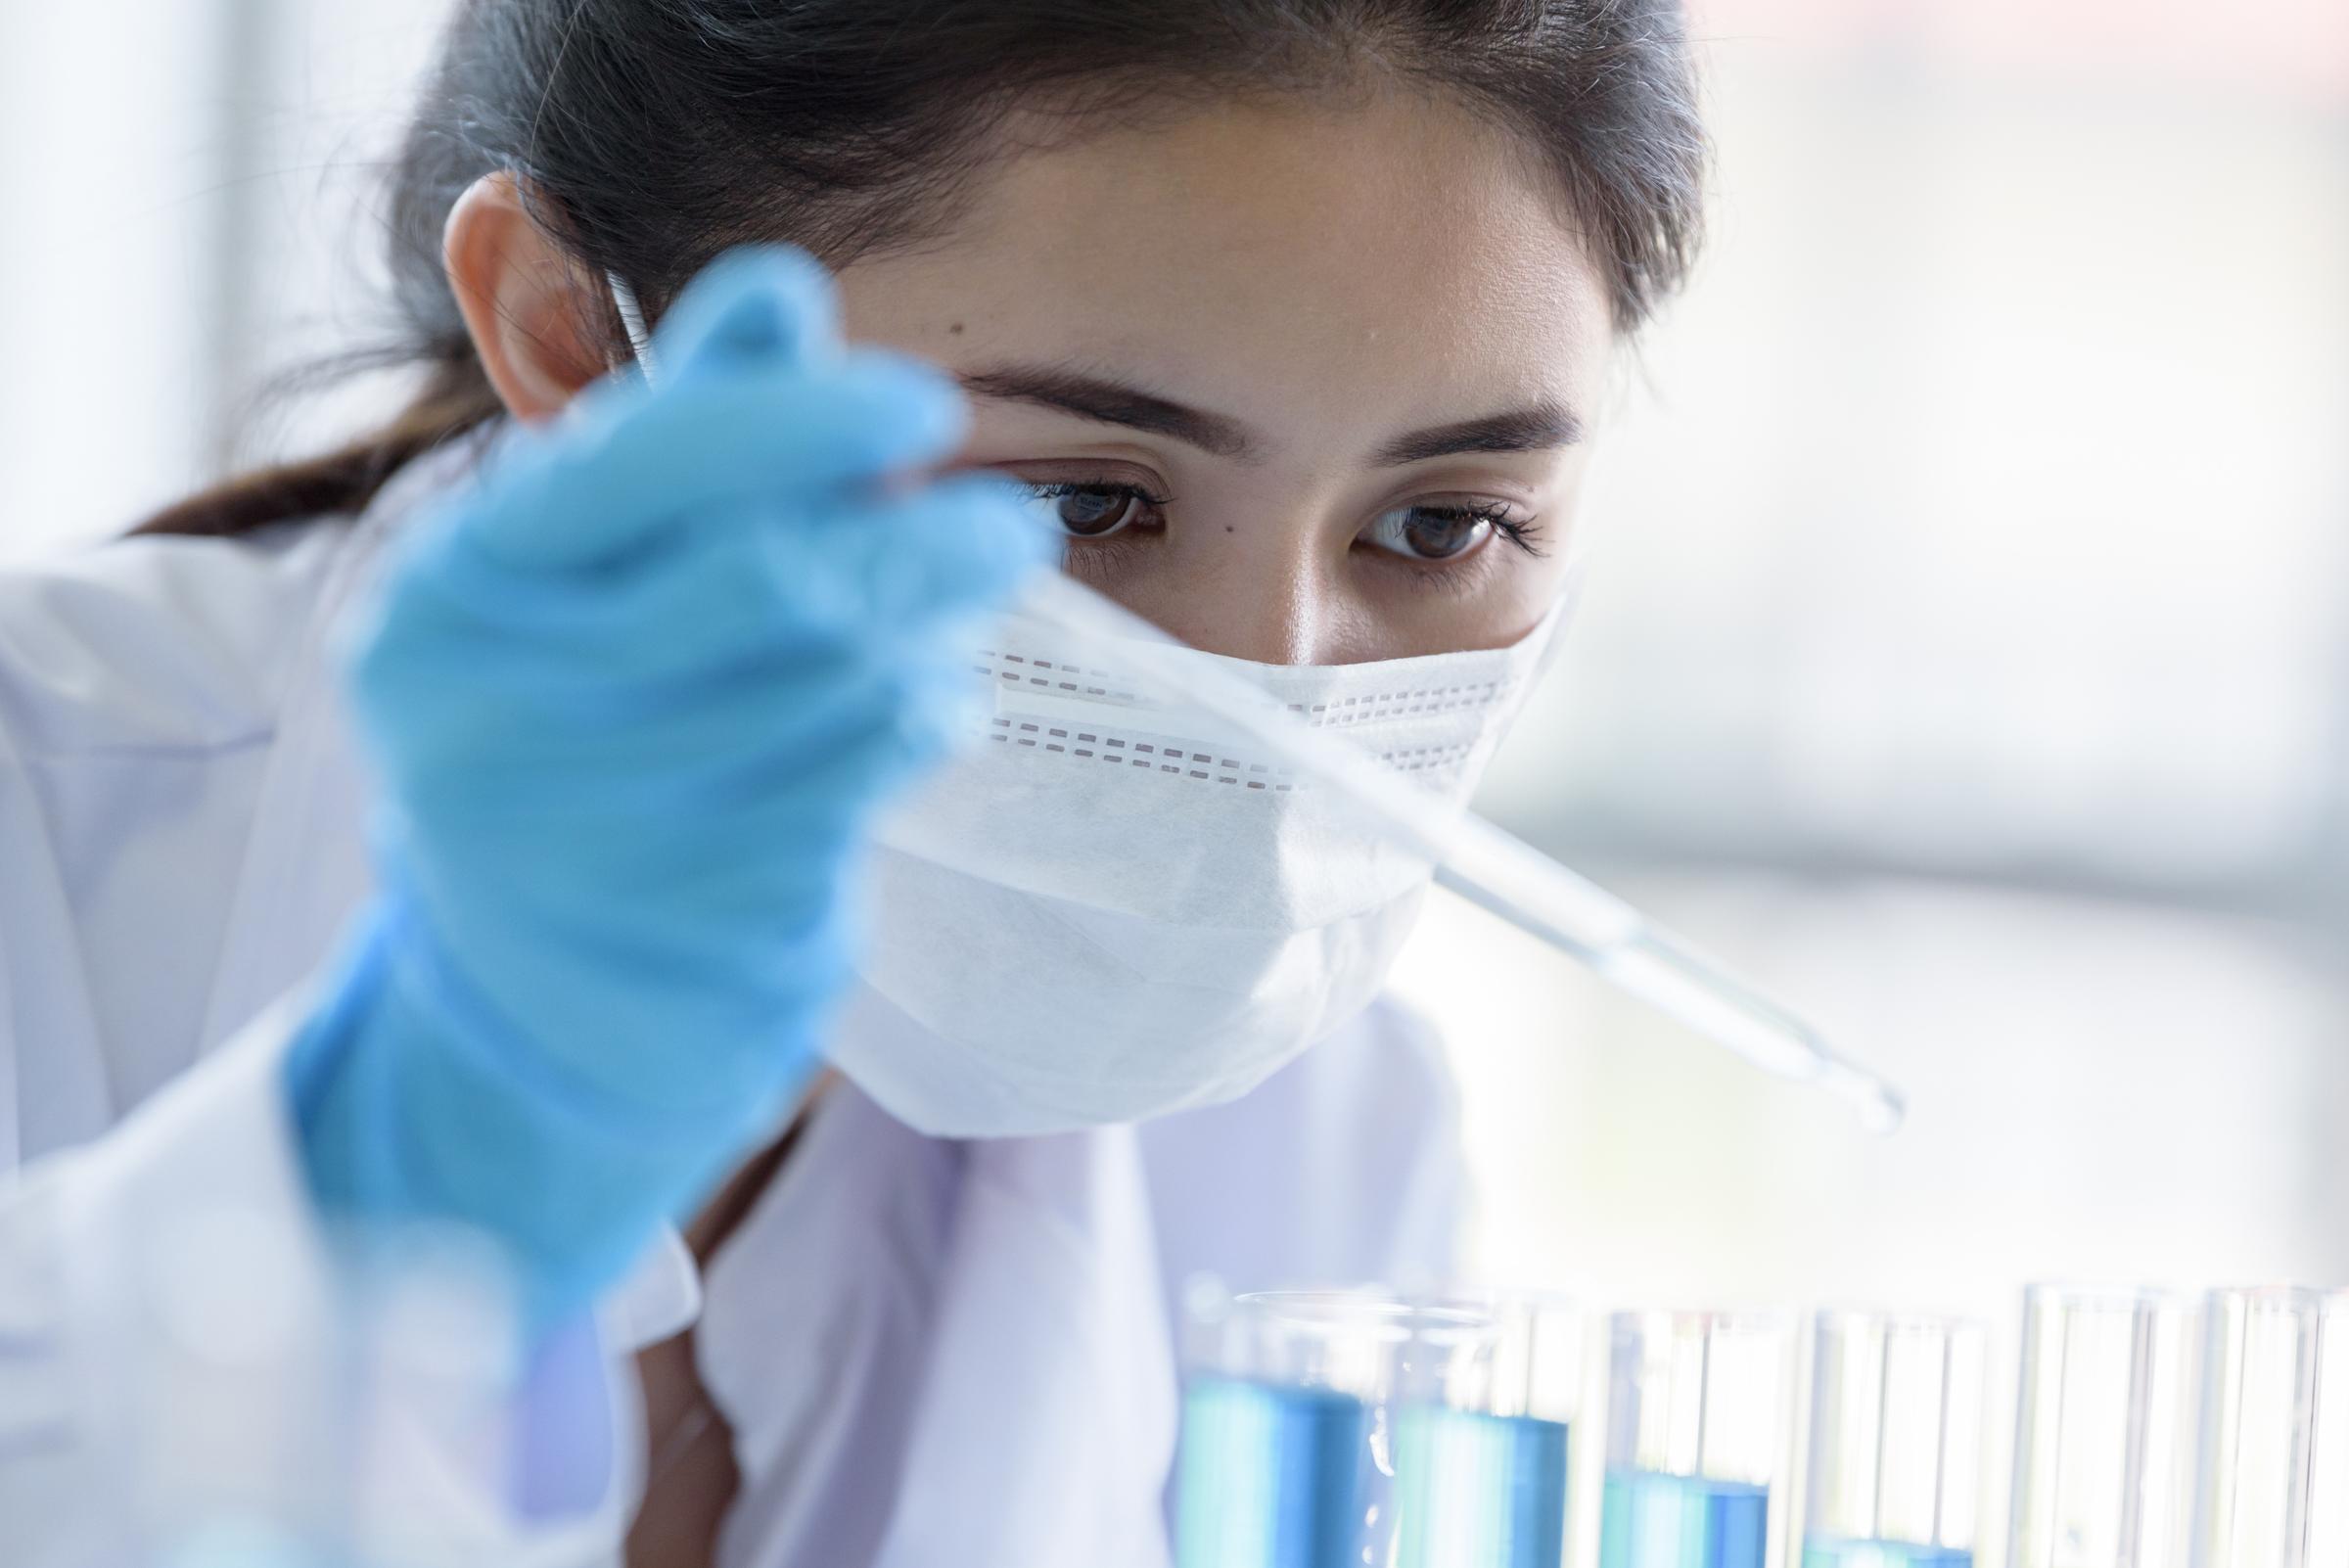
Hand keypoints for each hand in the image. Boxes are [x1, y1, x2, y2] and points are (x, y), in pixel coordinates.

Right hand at [287, 247, 1042, 1316]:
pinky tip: (931, 696)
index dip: (795, 421)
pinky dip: (919, 715)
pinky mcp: (705, 914)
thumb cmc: (567, 742)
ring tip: (965, 602)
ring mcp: (606, 827)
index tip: (919, 400)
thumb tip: (785, 294)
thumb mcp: (571, 588)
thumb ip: (672, 439)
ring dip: (932, 628)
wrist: (534, 1005)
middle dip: (919, 535)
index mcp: (456, 596)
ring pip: (839, 678)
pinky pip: (864, 775)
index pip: (639, 464)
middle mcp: (508, 711)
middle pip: (771, 578)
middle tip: (1006, 520)